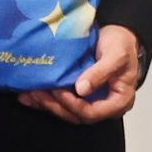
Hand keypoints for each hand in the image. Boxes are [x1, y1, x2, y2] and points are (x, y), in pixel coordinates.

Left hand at [21, 25, 142, 123]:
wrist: (118, 36)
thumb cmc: (122, 45)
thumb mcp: (116, 55)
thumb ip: (100, 72)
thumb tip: (82, 89)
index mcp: (118, 102)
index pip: (92, 113)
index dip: (73, 105)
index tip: (59, 91)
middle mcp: (103, 106)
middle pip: (76, 115)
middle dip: (55, 106)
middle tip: (38, 93)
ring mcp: (90, 101)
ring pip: (66, 110)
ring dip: (46, 104)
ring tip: (29, 95)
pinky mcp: (79, 95)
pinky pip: (61, 101)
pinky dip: (45, 99)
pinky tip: (29, 96)